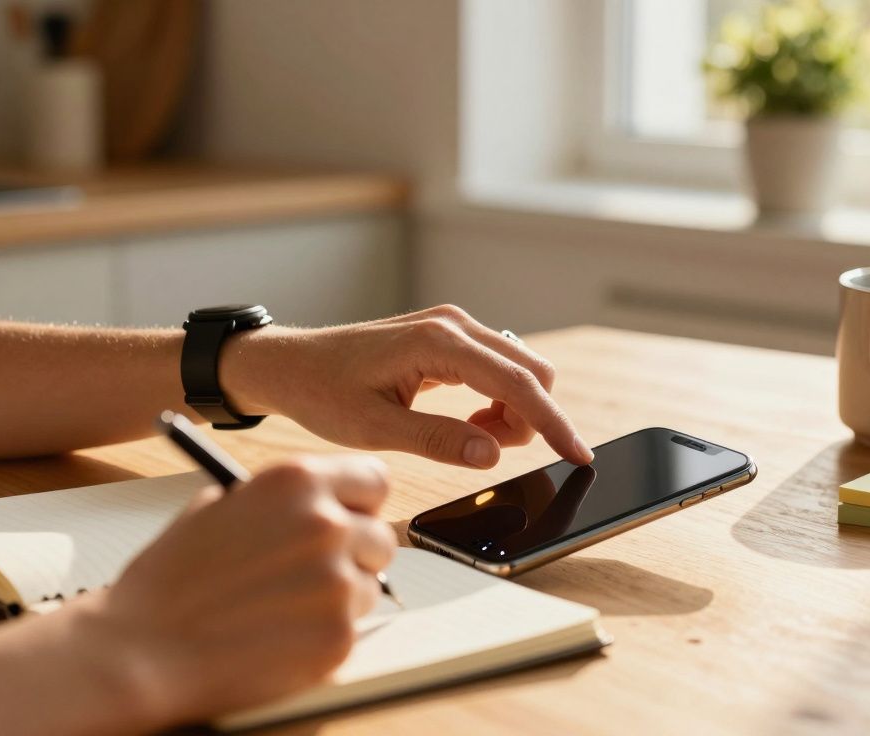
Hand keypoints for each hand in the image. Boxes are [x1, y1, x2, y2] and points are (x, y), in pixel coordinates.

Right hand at [85, 455, 396, 727]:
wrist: (142, 649)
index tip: (353, 517)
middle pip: (381, 537)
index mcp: (297, 480)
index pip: (374, 480)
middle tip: (317, 572)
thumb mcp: (219, 507)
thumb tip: (324, 505)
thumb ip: (279, 501)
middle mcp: (326, 524)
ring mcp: (336, 582)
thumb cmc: (170, 581)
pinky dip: (324, 634)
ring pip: (368, 586)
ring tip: (280, 608)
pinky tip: (278, 635)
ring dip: (338, 597)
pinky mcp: (338, 635)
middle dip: (355, 554)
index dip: (361, 503)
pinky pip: (353, 629)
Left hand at [222, 305, 593, 468]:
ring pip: (519, 370)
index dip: (552, 423)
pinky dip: (497, 401)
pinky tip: (466, 421)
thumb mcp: (375, 429)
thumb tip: (491, 454)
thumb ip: (438, 440)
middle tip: (487, 449)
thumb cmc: (323, 392)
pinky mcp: (449, 338)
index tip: (578, 455)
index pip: (516, 383)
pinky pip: (497, 369)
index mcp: (437, 342)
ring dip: (513, 411)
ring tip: (470, 437)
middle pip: (531, 370)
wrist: (291, 365)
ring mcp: (453, 327)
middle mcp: (453, 325)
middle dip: (529, 418)